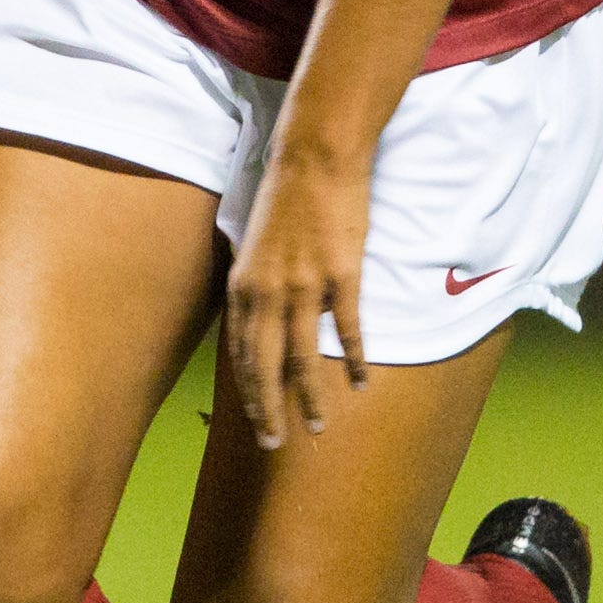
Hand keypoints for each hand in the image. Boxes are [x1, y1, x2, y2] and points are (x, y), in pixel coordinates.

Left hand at [222, 143, 371, 448]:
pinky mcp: (341, 276)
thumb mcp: (254, 247)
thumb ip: (256, 287)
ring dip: (309, 398)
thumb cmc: (284, 198)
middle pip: (264, 367)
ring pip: (302, 359)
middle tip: (275, 444)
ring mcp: (305, 286)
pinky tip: (361, 382)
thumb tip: (261, 321)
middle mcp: (267, 292)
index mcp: (242, 287)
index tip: (257, 419)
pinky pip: (347, 330)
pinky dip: (354, 360)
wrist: (315, 157)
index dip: (249, 392)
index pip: (241, 354)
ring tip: (316, 427)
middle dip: (268, 412)